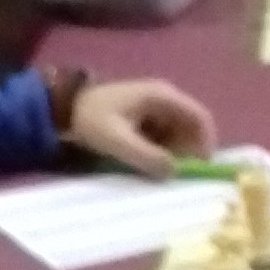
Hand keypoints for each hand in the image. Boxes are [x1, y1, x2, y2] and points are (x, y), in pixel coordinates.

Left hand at [68, 78, 216, 176]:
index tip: (201, 167)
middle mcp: (164, 97)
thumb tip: (175, 172)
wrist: (63, 108)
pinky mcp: (146, 115)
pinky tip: (148, 161)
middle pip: (191, 126)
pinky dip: (163, 149)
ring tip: (158, 169)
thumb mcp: (118, 141)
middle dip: (188, 151)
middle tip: (175, 174)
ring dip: (174, 152)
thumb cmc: (91, 120)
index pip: (200, 117)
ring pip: (179, 133)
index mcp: (162, 96)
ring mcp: (156, 106)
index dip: (206, 143)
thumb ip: (147, 156)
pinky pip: (166, 134)